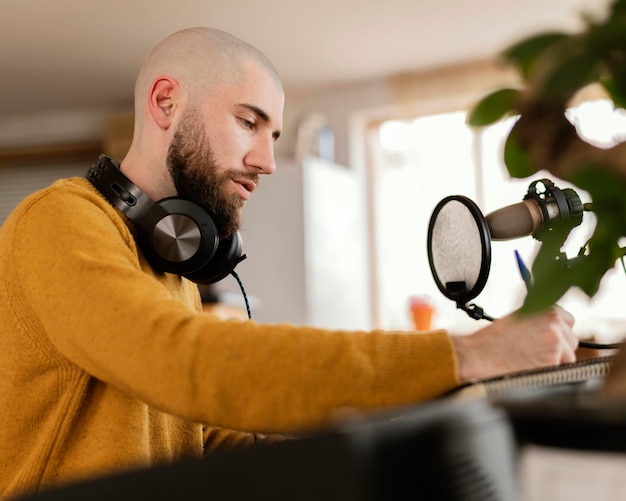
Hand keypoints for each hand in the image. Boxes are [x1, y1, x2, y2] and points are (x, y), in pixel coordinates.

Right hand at [451, 306, 576, 380]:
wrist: (480, 354)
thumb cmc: (494, 338)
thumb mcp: (519, 317)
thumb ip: (541, 319)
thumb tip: (558, 326)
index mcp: (546, 309)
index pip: (569, 321)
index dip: (558, 331)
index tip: (548, 337)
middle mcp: (554, 323)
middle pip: (571, 340)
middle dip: (559, 347)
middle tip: (537, 351)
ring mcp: (556, 342)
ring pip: (568, 356)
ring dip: (555, 360)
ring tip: (532, 358)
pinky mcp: (553, 360)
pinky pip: (560, 369)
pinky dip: (548, 370)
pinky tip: (531, 365)